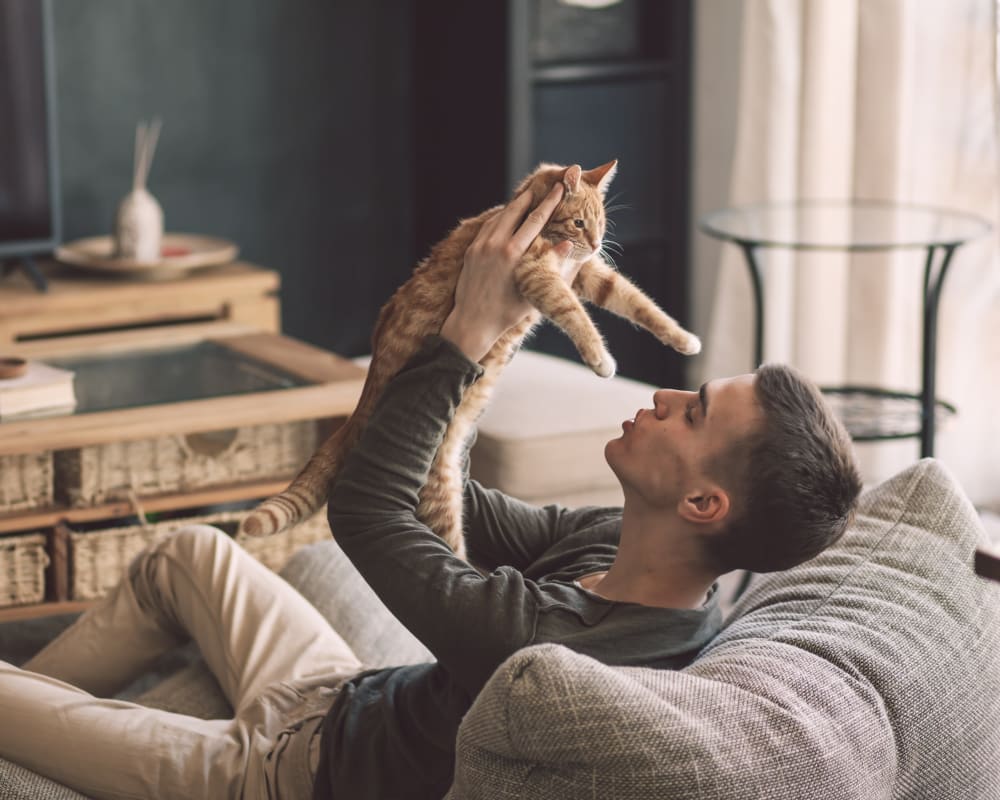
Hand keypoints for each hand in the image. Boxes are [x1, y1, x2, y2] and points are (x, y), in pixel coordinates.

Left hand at [441, 183, 579, 361]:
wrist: (473, 323)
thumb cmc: (507, 312)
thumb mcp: (534, 290)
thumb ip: (550, 265)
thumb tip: (567, 245)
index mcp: (513, 254)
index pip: (535, 220)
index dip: (549, 202)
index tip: (559, 189)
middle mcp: (495, 245)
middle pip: (516, 211)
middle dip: (531, 197)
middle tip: (543, 185)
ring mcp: (480, 246)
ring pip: (500, 217)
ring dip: (514, 206)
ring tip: (527, 197)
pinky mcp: (471, 251)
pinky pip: (488, 227)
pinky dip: (499, 218)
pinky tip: (506, 216)